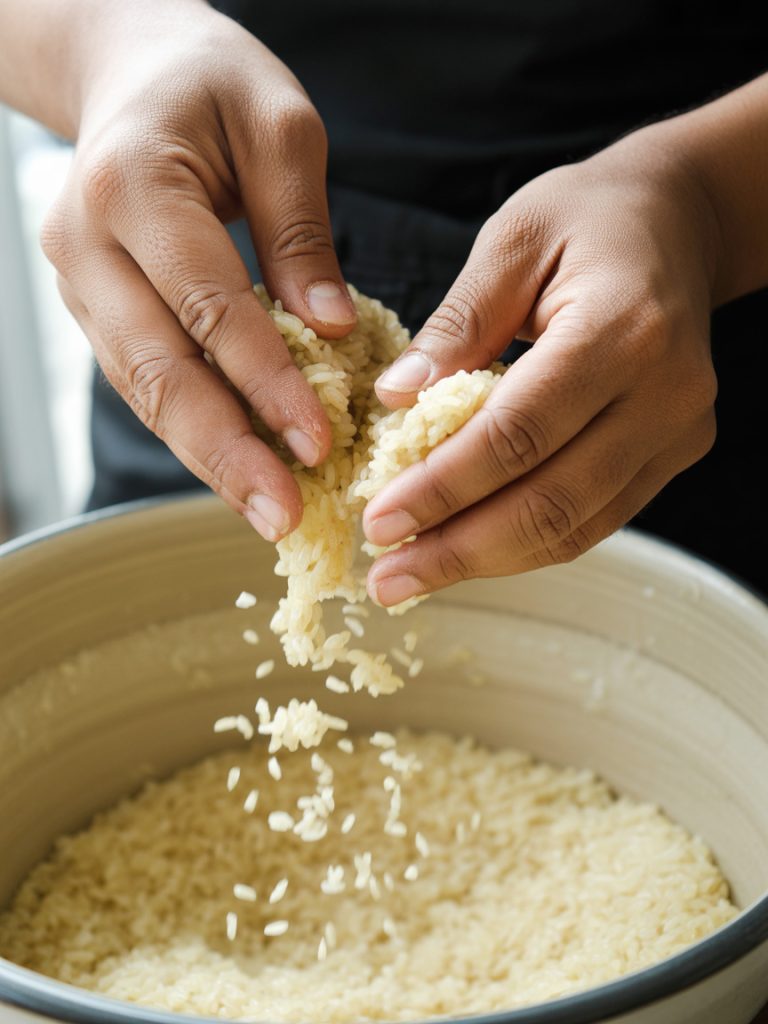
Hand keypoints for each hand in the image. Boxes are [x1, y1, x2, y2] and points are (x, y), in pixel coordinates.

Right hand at [40, 1, 355, 540]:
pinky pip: (147, 384)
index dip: (264, 381)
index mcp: (134, 187)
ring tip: (269, 513)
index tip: (319, 440)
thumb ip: (302, 233)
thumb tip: (333, 332)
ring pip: (145, 393)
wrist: (131, 72)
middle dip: (226, 454)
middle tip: (284, 516)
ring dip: (209, 460)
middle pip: (159, 372)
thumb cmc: (213, 88)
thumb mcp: (280, 129)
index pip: (206, 306)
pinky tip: (241, 471)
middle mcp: (89, 246)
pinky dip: (195, 432)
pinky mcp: (98, 312)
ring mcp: (82, 285)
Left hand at [364, 132, 720, 604]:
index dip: (444, 487)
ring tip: (413, 578)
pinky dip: (526, 545)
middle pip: (550, 501)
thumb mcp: (513, 240)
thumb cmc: (590, 219)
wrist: (681, 223)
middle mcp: (665, 394)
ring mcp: (677, 432)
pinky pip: (593, 520)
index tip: (379, 521)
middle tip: (386, 578)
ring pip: (574, 526)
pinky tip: (468, 551)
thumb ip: (456, 323)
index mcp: (623, 328)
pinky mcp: (672, 454)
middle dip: (459, 549)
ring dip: (488, 562)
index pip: (519, 433)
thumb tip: (395, 399)